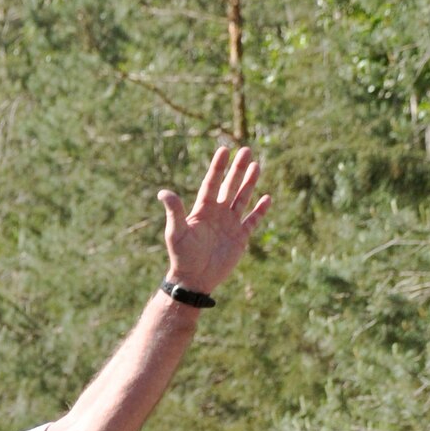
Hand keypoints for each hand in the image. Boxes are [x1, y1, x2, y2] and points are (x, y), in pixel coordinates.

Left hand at [157, 145, 270, 297]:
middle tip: (246, 150)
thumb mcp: (176, 232)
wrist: (194, 280)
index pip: (212, 183)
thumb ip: (174, 211)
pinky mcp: (239, 238)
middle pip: (229, 186)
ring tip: (257, 165)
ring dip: (249, 183)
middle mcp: (217, 214)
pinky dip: (260, 211)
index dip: (218, 167)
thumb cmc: (182, 256)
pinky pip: (252, 221)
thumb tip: (163, 192)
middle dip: (238, 169)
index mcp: (203, 210)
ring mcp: (229, 225)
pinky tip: (267, 198)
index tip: (224, 150)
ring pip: (242, 199)